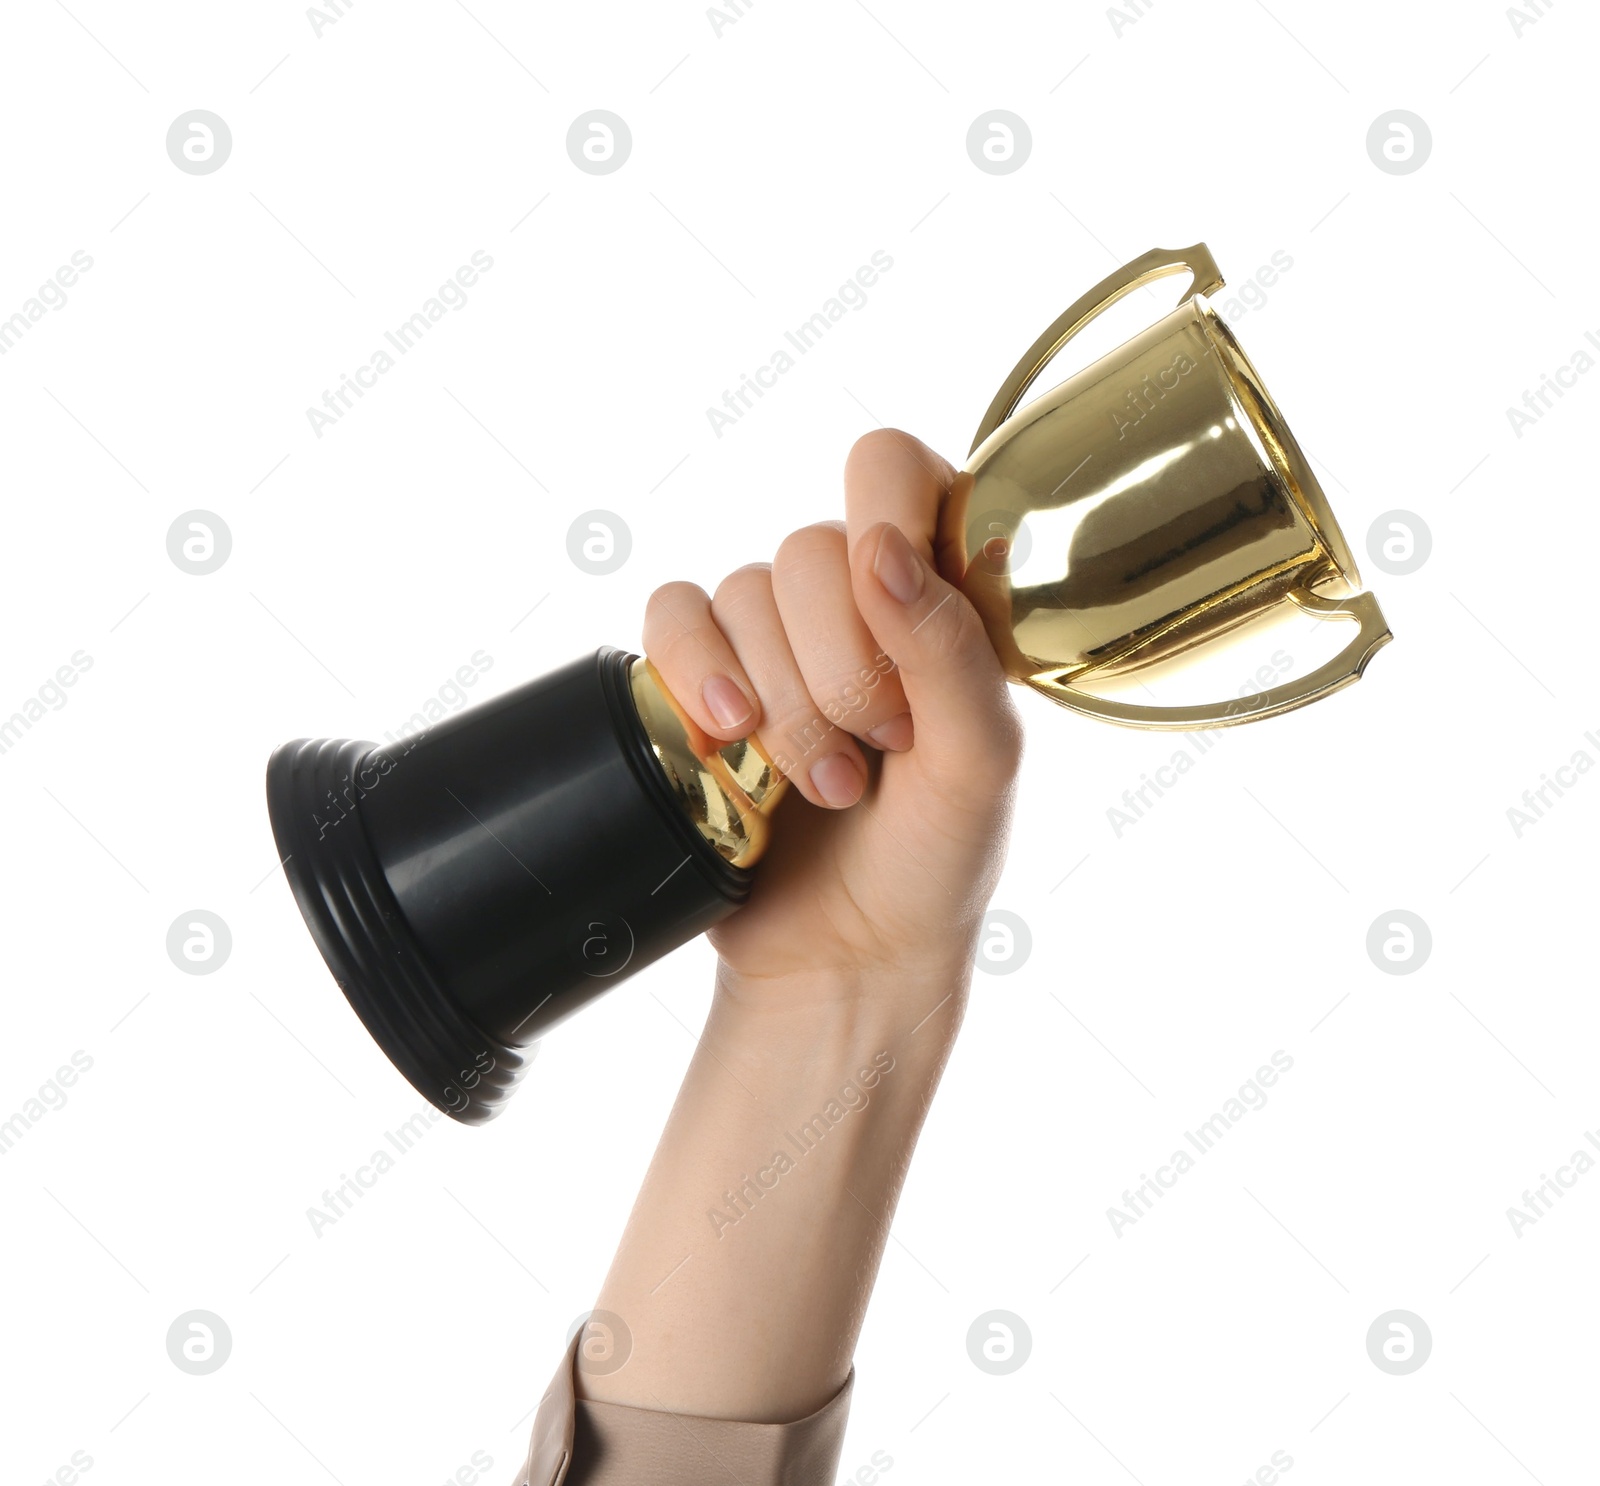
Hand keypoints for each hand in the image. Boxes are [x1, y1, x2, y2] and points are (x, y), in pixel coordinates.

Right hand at [642, 429, 1024, 1004]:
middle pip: (811, 547)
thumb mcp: (978, 762)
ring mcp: (770, 638)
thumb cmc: (935, 858)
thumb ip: (947, 649)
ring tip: (823, 784)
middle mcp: (850, 600)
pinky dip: (693, 671)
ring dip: (781, 702)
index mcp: (938, 594)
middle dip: (840, 666)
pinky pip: (671, 617)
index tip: (894, 607)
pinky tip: (729, 735)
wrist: (845, 954)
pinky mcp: (699, 677)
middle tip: (877, 748)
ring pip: (742, 592)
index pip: (896, 470)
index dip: (887, 520)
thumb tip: (876, 547)